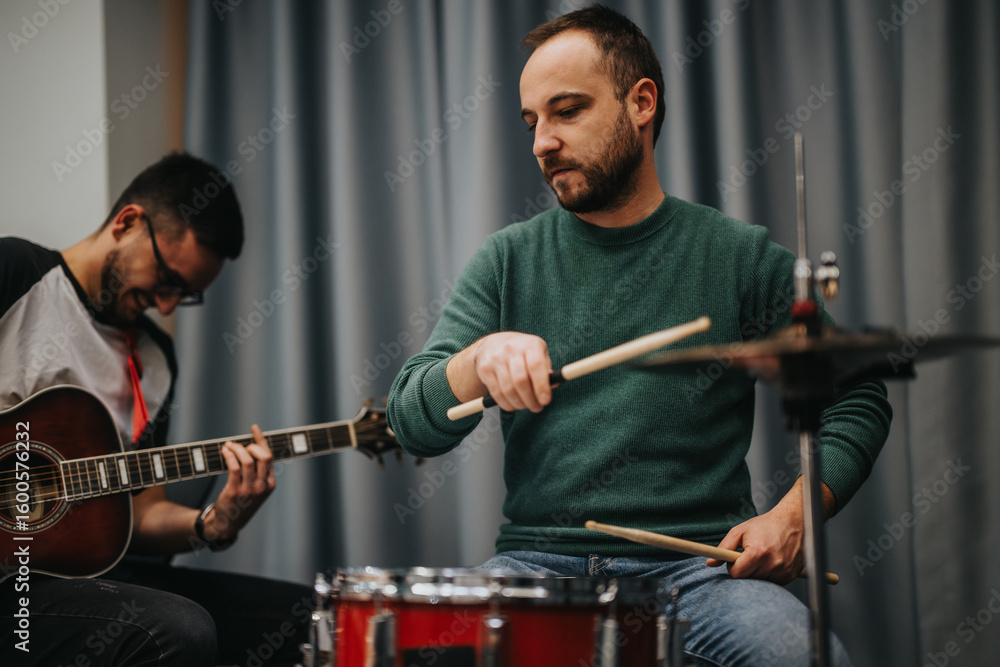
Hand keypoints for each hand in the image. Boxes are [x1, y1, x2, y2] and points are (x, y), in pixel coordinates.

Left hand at [204, 424, 275, 540]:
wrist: (228, 524)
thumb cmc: (241, 503)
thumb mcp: (256, 490)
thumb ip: (258, 473)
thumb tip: (251, 446)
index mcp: (270, 484)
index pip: (269, 457)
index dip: (261, 440)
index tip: (254, 429)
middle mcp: (262, 487)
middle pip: (262, 456)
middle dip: (250, 445)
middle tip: (239, 446)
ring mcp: (249, 490)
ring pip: (247, 460)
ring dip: (237, 448)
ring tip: (228, 446)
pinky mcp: (235, 491)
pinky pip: (234, 467)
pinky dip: (229, 455)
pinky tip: (224, 452)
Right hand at [453, 332, 553, 412]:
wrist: (493, 343)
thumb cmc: (523, 352)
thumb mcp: (538, 353)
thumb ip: (546, 369)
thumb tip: (553, 385)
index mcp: (529, 344)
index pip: (536, 366)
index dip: (541, 386)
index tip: (545, 401)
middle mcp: (511, 348)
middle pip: (520, 381)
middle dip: (530, 400)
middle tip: (537, 408)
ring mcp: (496, 358)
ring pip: (508, 390)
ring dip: (519, 404)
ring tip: (525, 406)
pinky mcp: (484, 369)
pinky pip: (496, 393)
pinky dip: (506, 404)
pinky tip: (513, 404)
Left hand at [706, 507, 804, 584]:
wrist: (793, 523)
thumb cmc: (765, 525)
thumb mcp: (740, 531)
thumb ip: (724, 547)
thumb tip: (710, 562)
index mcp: (757, 553)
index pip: (736, 574)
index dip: (733, 567)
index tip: (736, 559)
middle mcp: (771, 565)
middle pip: (747, 579)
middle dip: (744, 569)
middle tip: (749, 556)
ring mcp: (782, 572)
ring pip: (759, 582)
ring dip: (756, 572)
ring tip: (761, 556)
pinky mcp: (789, 576)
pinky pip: (772, 583)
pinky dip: (768, 575)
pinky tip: (771, 562)